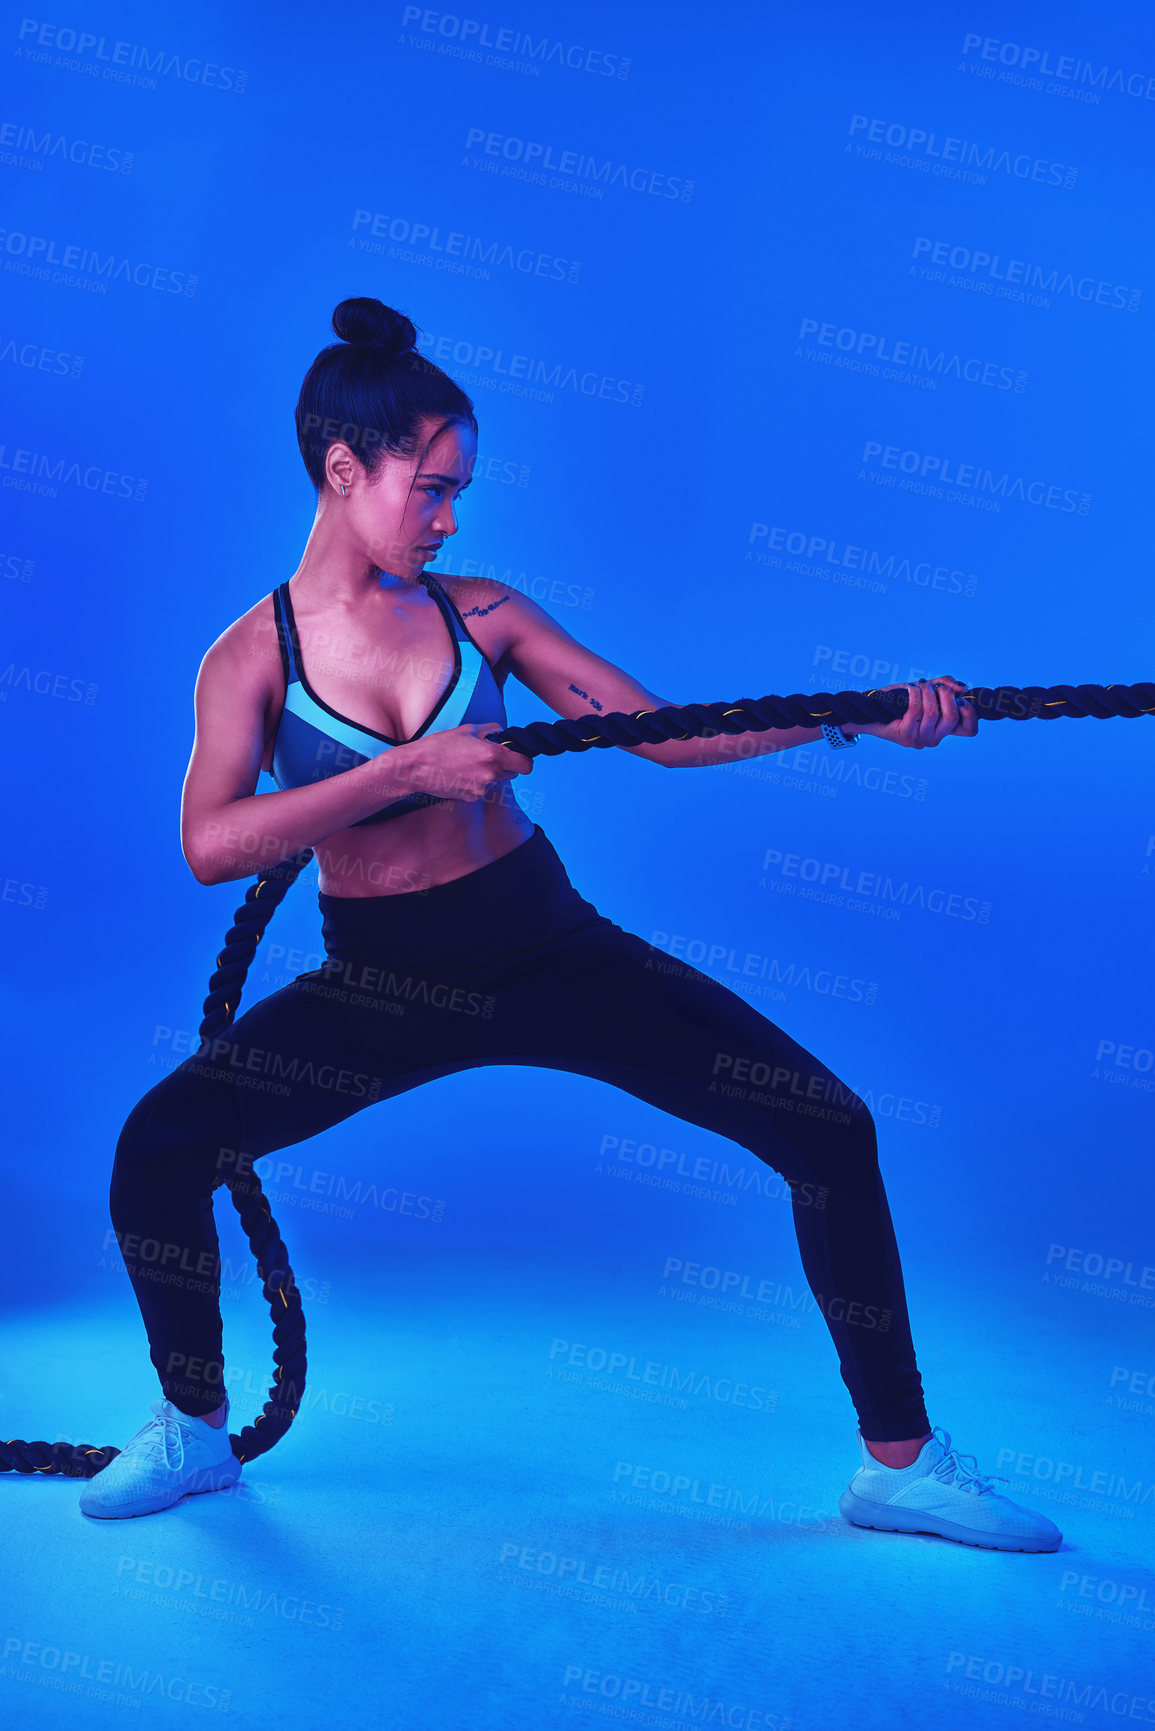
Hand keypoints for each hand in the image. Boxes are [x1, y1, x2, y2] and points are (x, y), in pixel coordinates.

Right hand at [407, 722, 534, 802]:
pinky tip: (461, 773)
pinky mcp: (472, 797)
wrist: (416, 768)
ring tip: (469, 764)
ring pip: (497, 781)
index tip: (516, 754)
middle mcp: (491, 775)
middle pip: (513, 773)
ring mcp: (481, 789)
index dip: (523, 759)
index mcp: (493, 756)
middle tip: (488, 756)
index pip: (526, 765)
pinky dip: (477, 782)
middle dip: (506, 765)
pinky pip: (483, 789)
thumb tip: (500, 731)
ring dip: (491, 774)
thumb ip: (490, 729)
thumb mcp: (466, 730)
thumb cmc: (438, 746)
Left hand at [858, 676, 978, 749]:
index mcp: (943, 730)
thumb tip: (963, 687)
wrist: (872, 711)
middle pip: (952, 717)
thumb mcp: (927, 690)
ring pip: (933, 712)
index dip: (971, 714)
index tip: (960, 699)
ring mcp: (920, 740)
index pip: (970, 730)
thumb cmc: (901, 700)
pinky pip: (916, 711)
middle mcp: (934, 739)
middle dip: (946, 694)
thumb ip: (946, 686)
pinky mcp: (905, 736)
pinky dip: (916, 694)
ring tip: (919, 684)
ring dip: (927, 692)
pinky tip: (910, 688)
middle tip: (934, 686)